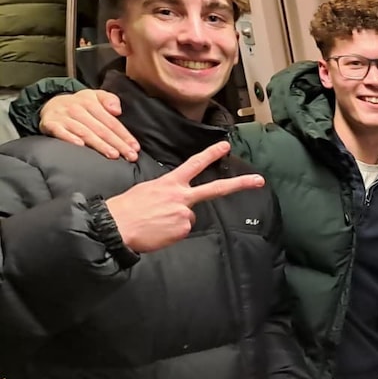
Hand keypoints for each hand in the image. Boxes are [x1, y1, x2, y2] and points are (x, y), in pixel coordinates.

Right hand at [41, 89, 139, 160]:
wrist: (50, 104)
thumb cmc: (79, 104)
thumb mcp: (95, 96)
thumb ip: (109, 99)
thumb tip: (117, 110)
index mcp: (91, 103)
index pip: (111, 122)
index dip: (124, 135)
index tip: (135, 147)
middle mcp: (77, 109)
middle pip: (101, 129)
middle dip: (117, 144)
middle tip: (130, 156)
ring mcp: (64, 117)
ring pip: (85, 132)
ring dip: (100, 144)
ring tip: (113, 155)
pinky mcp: (51, 124)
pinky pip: (61, 132)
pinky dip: (70, 138)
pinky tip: (81, 146)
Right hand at [105, 141, 263, 253]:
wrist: (116, 226)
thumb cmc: (127, 209)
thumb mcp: (147, 191)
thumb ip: (167, 192)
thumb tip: (176, 201)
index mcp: (170, 183)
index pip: (194, 165)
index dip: (210, 154)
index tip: (225, 146)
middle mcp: (181, 196)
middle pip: (215, 189)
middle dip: (240, 184)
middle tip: (260, 180)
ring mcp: (184, 213)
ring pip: (189, 216)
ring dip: (176, 220)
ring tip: (156, 222)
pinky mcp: (183, 229)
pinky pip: (182, 230)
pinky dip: (172, 232)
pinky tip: (158, 231)